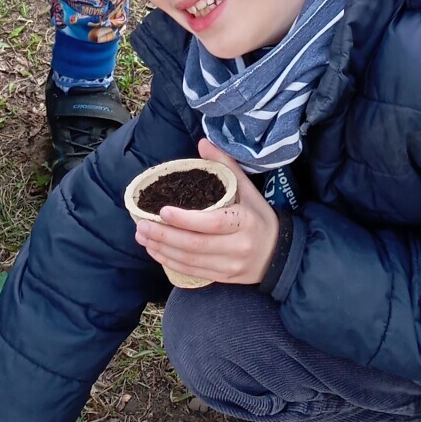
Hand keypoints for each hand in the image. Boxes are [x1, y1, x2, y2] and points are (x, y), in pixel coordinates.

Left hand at [131, 139, 278, 287]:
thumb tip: (203, 143)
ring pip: (190, 260)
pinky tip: (155, 251)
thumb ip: (225, 166)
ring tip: (141, 236)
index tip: (162, 211)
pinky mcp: (222, 277)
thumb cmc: (259, 217)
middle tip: (141, 224)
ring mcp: (229, 265)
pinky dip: (169, 262)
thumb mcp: (249, 190)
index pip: (212, 223)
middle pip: (195, 244)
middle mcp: (237, 247)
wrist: (279, 254)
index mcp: (244, 222)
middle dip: (164, 236)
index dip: (185, 220)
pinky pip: (191, 271)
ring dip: (162, 249)